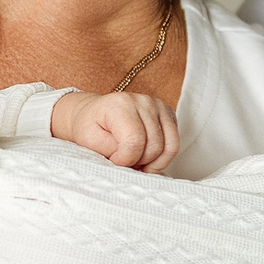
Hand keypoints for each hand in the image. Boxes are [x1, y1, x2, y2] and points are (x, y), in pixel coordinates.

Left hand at [53, 89, 180, 171]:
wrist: (92, 114)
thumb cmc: (89, 127)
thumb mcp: (89, 141)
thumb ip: (111, 151)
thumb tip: (131, 161)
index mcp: (120, 104)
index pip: (135, 142)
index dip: (125, 160)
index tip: (114, 160)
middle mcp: (143, 101)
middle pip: (154, 147)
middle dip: (139, 162)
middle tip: (124, 162)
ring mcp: (158, 106)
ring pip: (169, 147)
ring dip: (152, 162)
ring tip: (136, 161)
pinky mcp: (167, 114)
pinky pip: (174, 144)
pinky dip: (162, 157)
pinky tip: (146, 156)